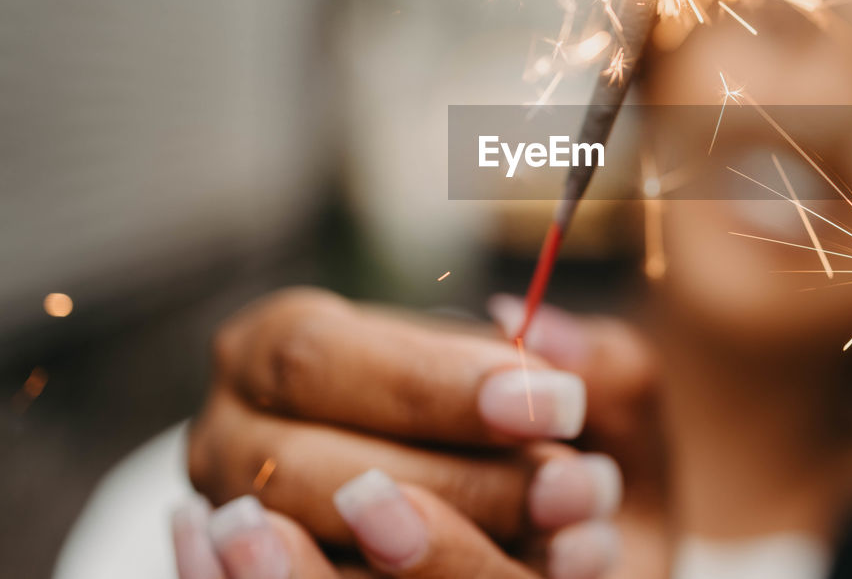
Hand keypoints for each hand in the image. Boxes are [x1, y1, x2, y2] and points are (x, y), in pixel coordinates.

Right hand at [184, 288, 664, 576]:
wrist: (488, 466)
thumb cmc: (498, 401)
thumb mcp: (538, 366)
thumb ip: (562, 351)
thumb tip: (549, 339)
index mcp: (270, 349)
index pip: (314, 359)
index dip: (431, 385)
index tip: (552, 400)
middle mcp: (231, 443)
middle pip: (311, 474)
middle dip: (460, 486)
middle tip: (574, 484)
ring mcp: (246, 535)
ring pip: (328, 561)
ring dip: (457, 555)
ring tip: (576, 534)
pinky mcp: (290, 578)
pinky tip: (559, 561)